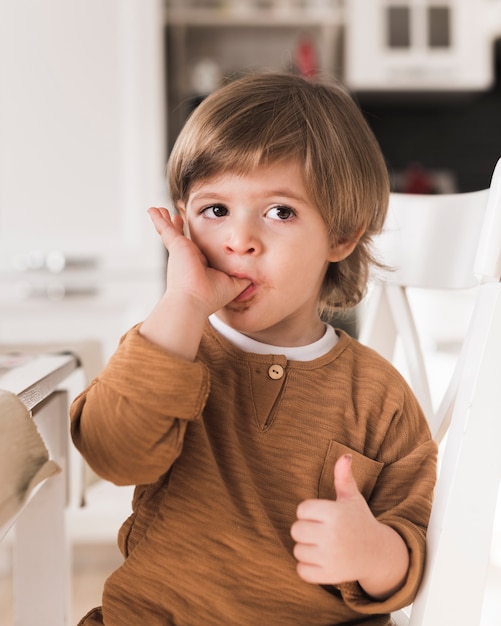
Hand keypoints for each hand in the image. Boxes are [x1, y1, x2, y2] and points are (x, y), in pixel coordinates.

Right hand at [148, 207, 250, 315]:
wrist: (195, 301)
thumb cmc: (211, 297)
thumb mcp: (233, 284)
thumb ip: (243, 277)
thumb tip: (253, 275)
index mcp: (201, 263)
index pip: (199, 248)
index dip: (200, 238)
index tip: (199, 230)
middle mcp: (189, 256)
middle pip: (184, 237)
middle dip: (179, 226)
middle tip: (176, 215)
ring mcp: (180, 251)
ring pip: (171, 231)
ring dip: (165, 220)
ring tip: (158, 210)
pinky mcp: (176, 245)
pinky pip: (165, 228)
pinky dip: (158, 220)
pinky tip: (151, 210)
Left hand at [290, 454, 408, 597]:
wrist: (377, 552)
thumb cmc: (359, 520)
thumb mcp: (352, 498)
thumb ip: (343, 477)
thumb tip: (345, 456)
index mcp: (335, 513)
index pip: (301, 509)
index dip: (310, 512)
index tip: (323, 516)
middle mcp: (332, 535)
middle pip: (296, 530)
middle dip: (306, 530)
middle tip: (321, 531)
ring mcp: (331, 557)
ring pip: (298, 550)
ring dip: (307, 549)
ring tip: (323, 546)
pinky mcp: (329, 576)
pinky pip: (302, 571)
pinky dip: (308, 567)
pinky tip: (322, 560)